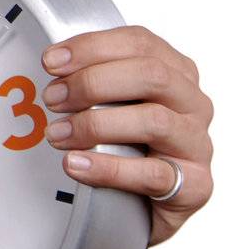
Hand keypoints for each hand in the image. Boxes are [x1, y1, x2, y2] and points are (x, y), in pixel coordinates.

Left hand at [39, 24, 213, 245]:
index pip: (139, 42)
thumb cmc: (131, 146)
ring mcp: (197, 143)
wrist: (147, 206)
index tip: (51, 61)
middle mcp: (193, 103)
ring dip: (95, 125)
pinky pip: (153, 174)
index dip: (92, 47)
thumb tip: (53, 66)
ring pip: (153, 121)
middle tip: (52, 99)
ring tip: (57, 134)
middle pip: (151, 75)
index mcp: (176, 72)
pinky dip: (107, 168)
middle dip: (92, 82)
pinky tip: (76, 165)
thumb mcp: (114, 105)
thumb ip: (94, 81)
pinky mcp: (196, 184)